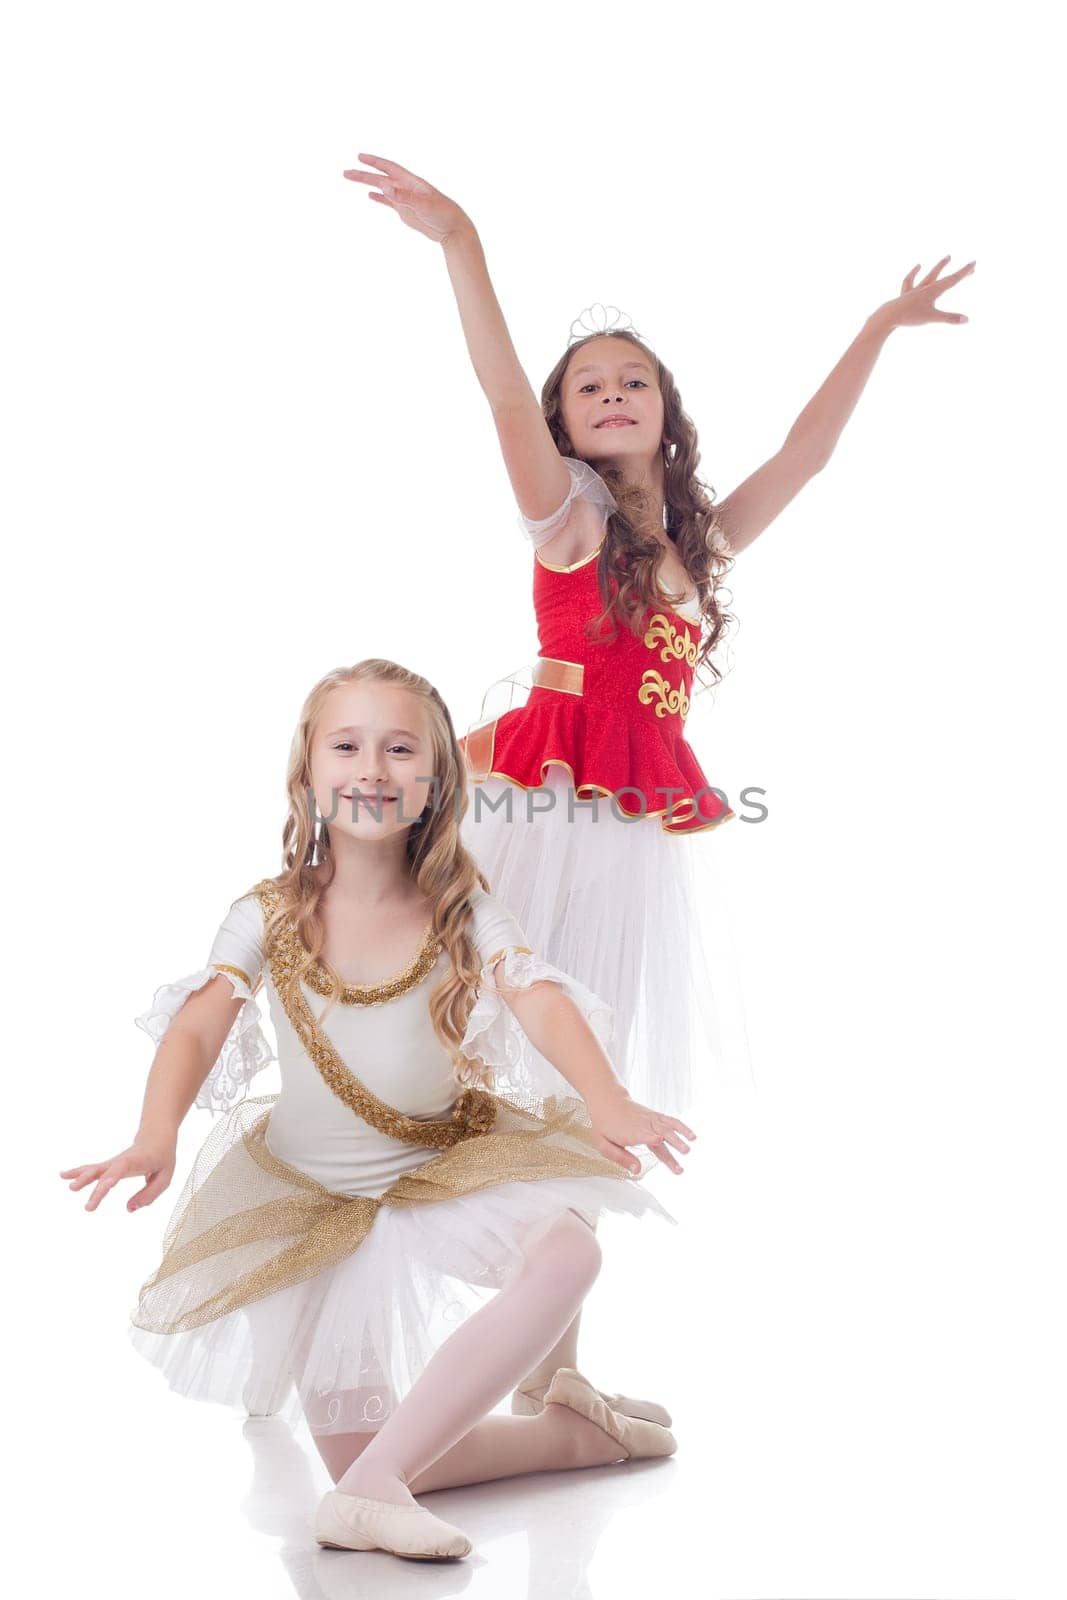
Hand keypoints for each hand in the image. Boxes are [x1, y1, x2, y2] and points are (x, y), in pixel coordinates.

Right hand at [59, 1140, 176, 1212]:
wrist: (157, 1137)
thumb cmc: (162, 1158)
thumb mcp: (164, 1178)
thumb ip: (149, 1195)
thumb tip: (129, 1209)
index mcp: (136, 1162)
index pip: (120, 1169)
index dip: (111, 1178)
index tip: (102, 1188)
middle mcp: (121, 1161)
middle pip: (104, 1172)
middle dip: (93, 1185)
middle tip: (85, 1205)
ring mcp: (113, 1163)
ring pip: (94, 1169)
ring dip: (81, 1177)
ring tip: (70, 1187)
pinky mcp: (109, 1166)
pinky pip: (92, 1169)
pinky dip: (78, 1172)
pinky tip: (63, 1175)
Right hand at [343, 153, 472, 244]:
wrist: (452, 229)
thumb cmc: (443, 214)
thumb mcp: (423, 205)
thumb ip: (403, 196)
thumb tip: (384, 187)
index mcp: (410, 182)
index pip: (388, 168)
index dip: (374, 162)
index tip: (359, 157)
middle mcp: (406, 187)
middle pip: (380, 178)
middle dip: (363, 175)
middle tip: (345, 173)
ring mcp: (405, 199)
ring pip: (382, 188)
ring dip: (367, 183)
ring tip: (351, 178)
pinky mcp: (406, 210)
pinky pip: (388, 202)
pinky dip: (379, 198)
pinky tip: (370, 195)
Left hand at [586, 1091, 695, 1175]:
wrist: (607, 1099)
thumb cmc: (604, 1124)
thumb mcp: (603, 1144)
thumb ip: (621, 1158)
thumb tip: (637, 1170)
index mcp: (629, 1131)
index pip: (642, 1134)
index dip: (651, 1137)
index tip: (658, 1141)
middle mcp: (643, 1124)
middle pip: (660, 1133)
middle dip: (672, 1143)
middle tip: (684, 1154)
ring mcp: (650, 1119)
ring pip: (668, 1126)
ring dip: (680, 1136)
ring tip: (691, 1146)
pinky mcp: (655, 1116)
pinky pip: (670, 1121)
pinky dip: (681, 1126)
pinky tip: (692, 1135)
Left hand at [876, 256, 974, 331]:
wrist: (888, 315)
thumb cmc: (910, 316)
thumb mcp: (932, 318)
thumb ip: (950, 318)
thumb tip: (967, 320)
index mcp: (933, 291)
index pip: (952, 280)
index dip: (964, 272)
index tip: (974, 262)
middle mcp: (925, 287)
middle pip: (945, 277)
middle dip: (958, 272)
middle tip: (970, 265)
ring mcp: (915, 290)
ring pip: (930, 275)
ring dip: (940, 266)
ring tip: (947, 257)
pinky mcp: (905, 294)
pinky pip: (910, 281)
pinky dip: (914, 273)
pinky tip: (918, 266)